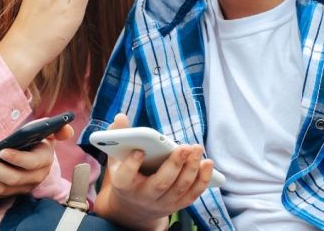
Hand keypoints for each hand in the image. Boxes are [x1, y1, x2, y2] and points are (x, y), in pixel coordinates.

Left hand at [0, 124, 74, 199]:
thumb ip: (59, 129)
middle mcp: (33, 178)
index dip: (16, 159)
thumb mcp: (49, 132)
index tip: (1, 151)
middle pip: (11, 179)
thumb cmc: (38, 139)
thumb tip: (66, 128)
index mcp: (43, 161)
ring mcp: (20, 188)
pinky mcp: (7, 193)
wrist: (34, 155)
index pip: (30, 164)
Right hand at [94, 114, 213, 230]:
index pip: (125, 177)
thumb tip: (121, 117)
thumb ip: (117, 137)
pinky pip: (193, 194)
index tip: (139, 150)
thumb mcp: (117, 158)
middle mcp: (143, 197)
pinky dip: (202, 180)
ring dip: (191, 169)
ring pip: (179, 189)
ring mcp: (162, 203)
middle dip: (173, 165)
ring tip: (197, 149)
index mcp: (124, 185)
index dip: (131, 164)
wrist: (135, 207)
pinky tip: (207, 163)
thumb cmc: (126, 174)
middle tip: (184, 147)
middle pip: (160, 184)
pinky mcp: (177, 205)